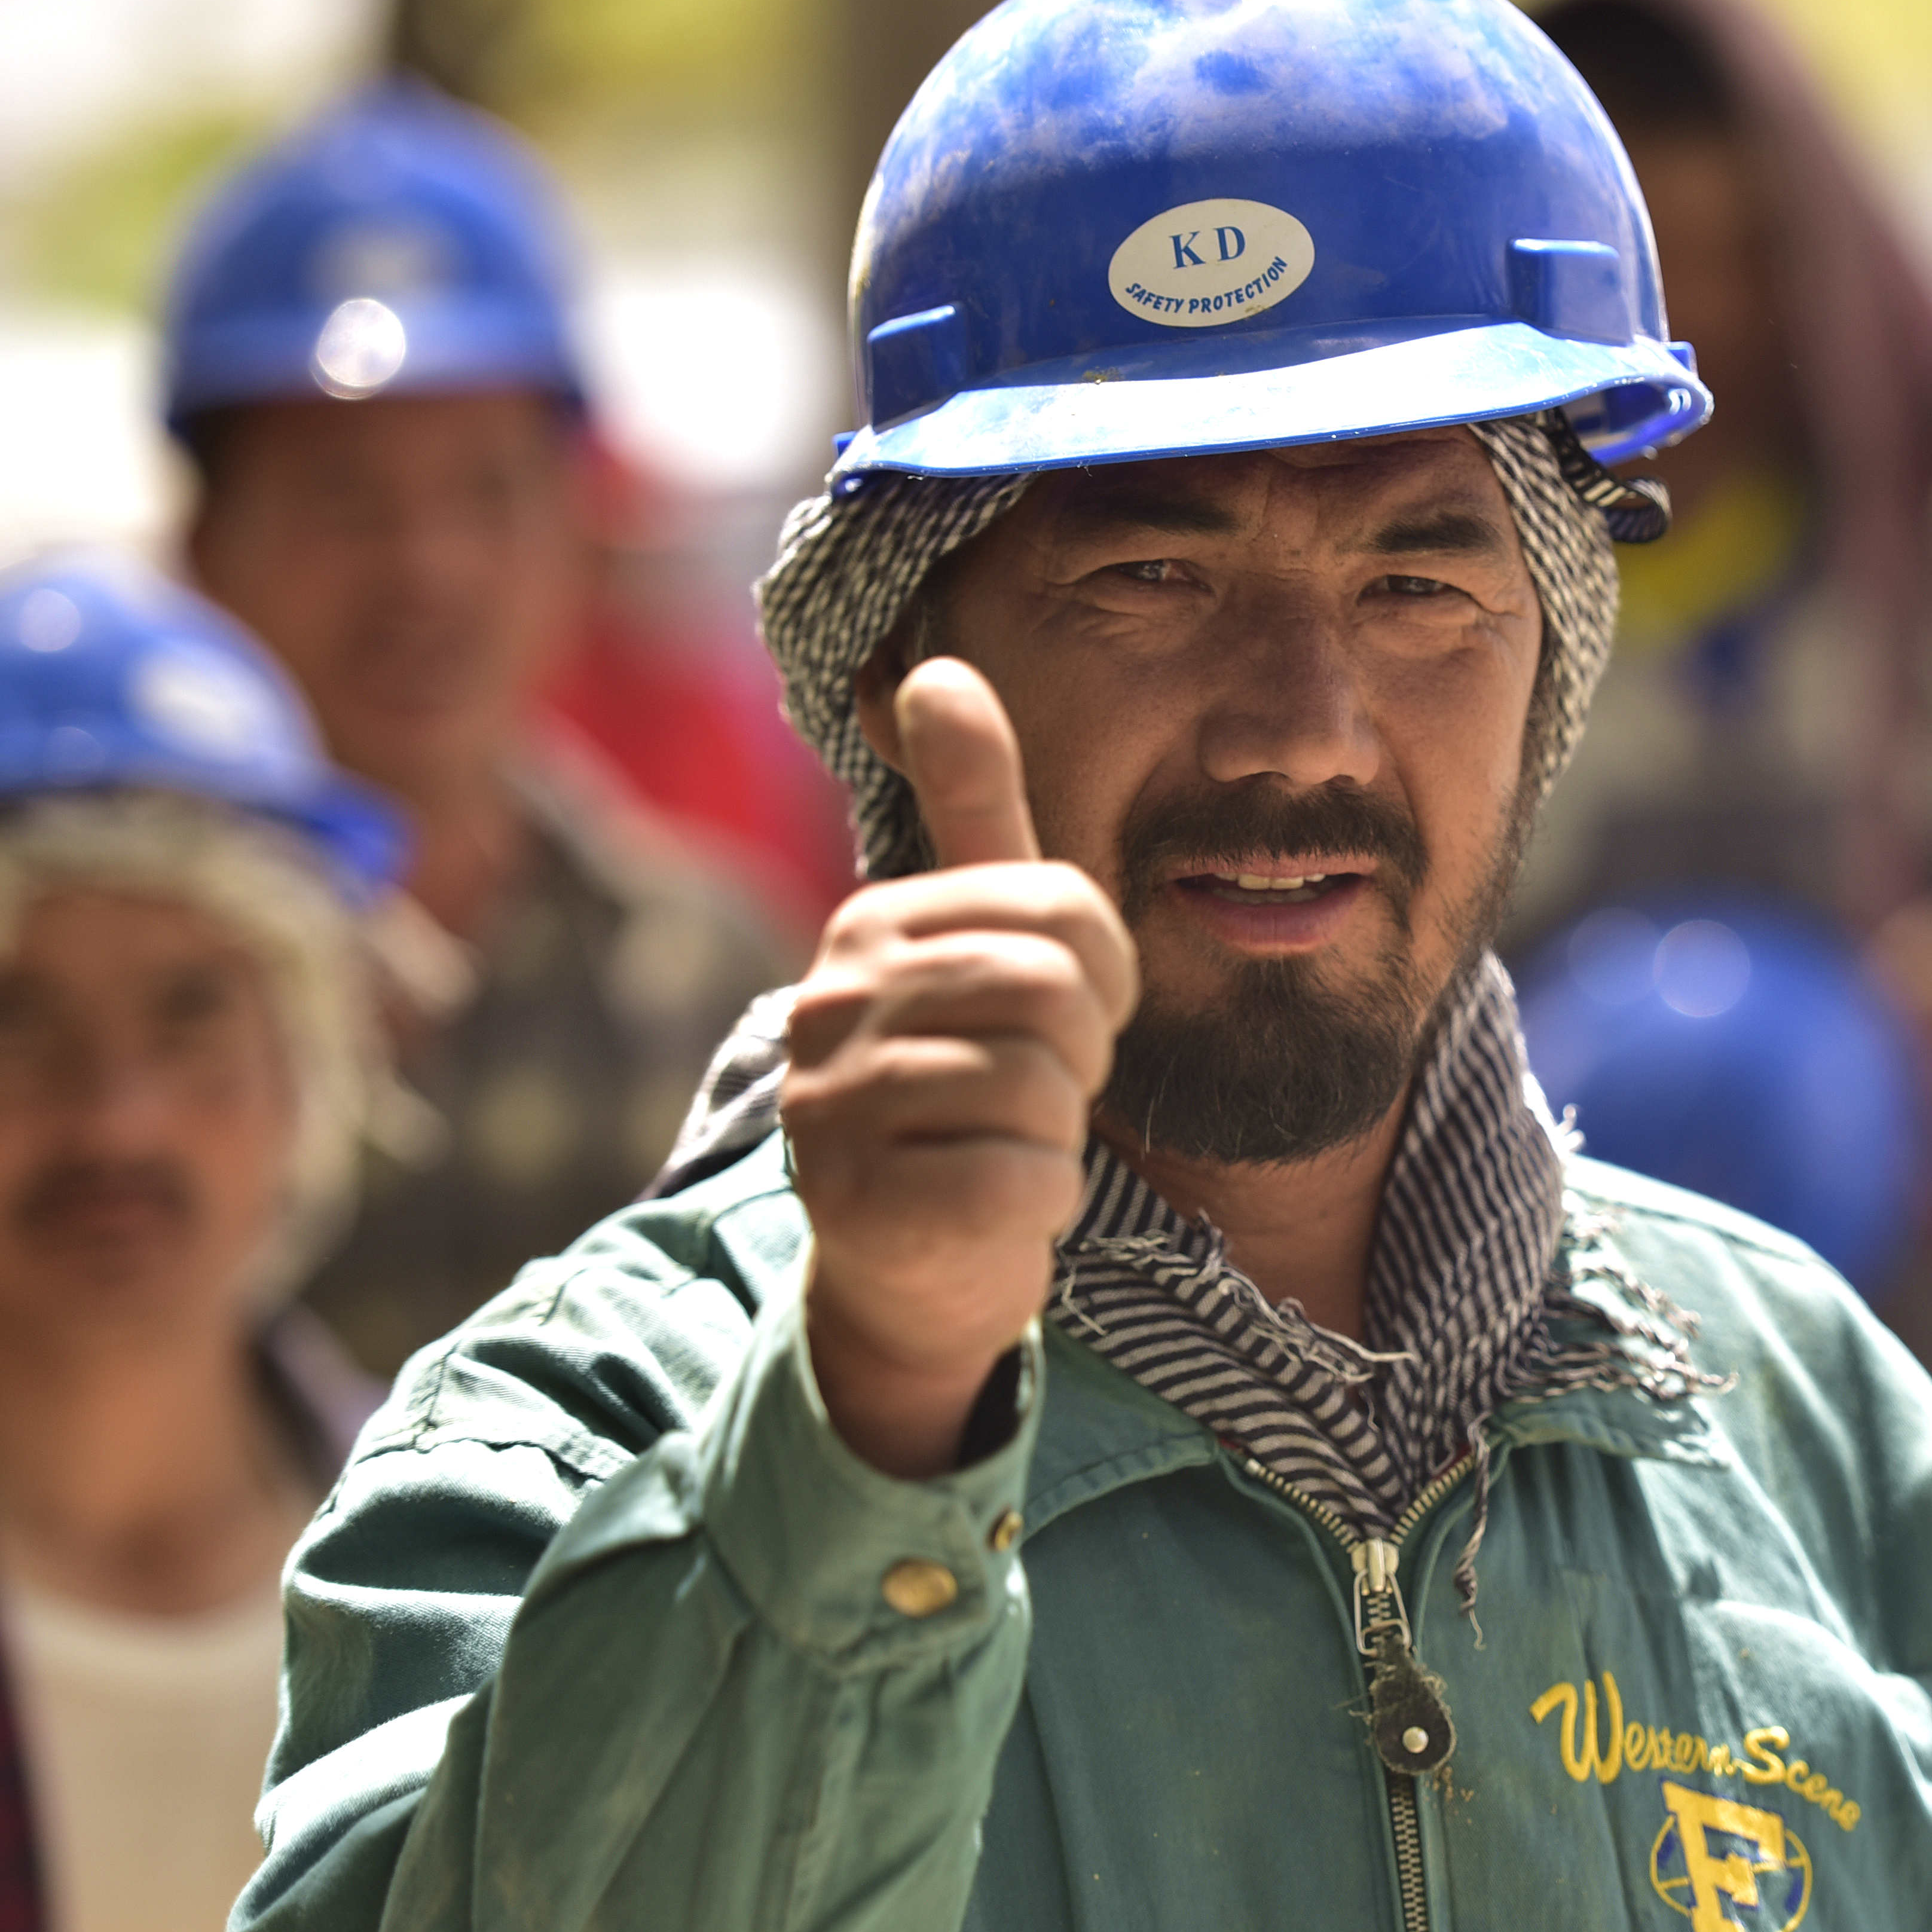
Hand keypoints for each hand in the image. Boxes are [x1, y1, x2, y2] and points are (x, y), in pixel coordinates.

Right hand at [784, 660, 1138, 1476]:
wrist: (913, 1266)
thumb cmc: (968, 1089)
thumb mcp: (981, 941)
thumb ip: (971, 809)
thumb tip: (939, 665)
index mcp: (871, 927)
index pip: (1065, 908)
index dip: (1100, 979)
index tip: (1056, 1026)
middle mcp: (831, 1004)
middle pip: (1055, 991)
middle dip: (1078, 1058)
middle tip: (1031, 1096)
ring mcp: (836, 1107)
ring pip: (1041, 1088)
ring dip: (1054, 1133)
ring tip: (1000, 1147)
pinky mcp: (866, 1205)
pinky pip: (1027, 1178)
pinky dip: (1039, 1205)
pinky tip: (990, 1210)